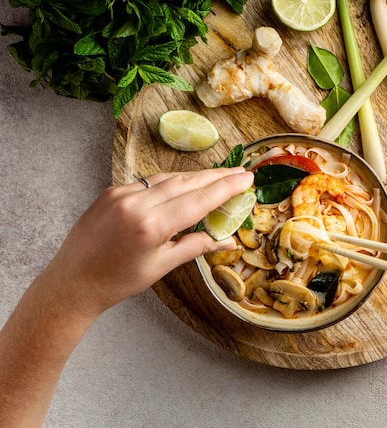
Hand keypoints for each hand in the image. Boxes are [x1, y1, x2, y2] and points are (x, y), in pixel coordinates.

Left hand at [41, 167, 253, 317]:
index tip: (246, 178)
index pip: (199, 199)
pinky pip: (149, 182)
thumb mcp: (161, 267)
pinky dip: (171, 182)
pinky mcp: (110, 192)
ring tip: (219, 176)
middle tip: (240, 172)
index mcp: (151, 226)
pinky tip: (185, 185)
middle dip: (216, 176)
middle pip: (186, 182)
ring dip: (196, 177)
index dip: (226, 187)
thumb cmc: (117, 282)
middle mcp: (136, 203)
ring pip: (168, 179)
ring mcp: (121, 194)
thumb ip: (196, 246)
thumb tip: (229, 241)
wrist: (71, 283)